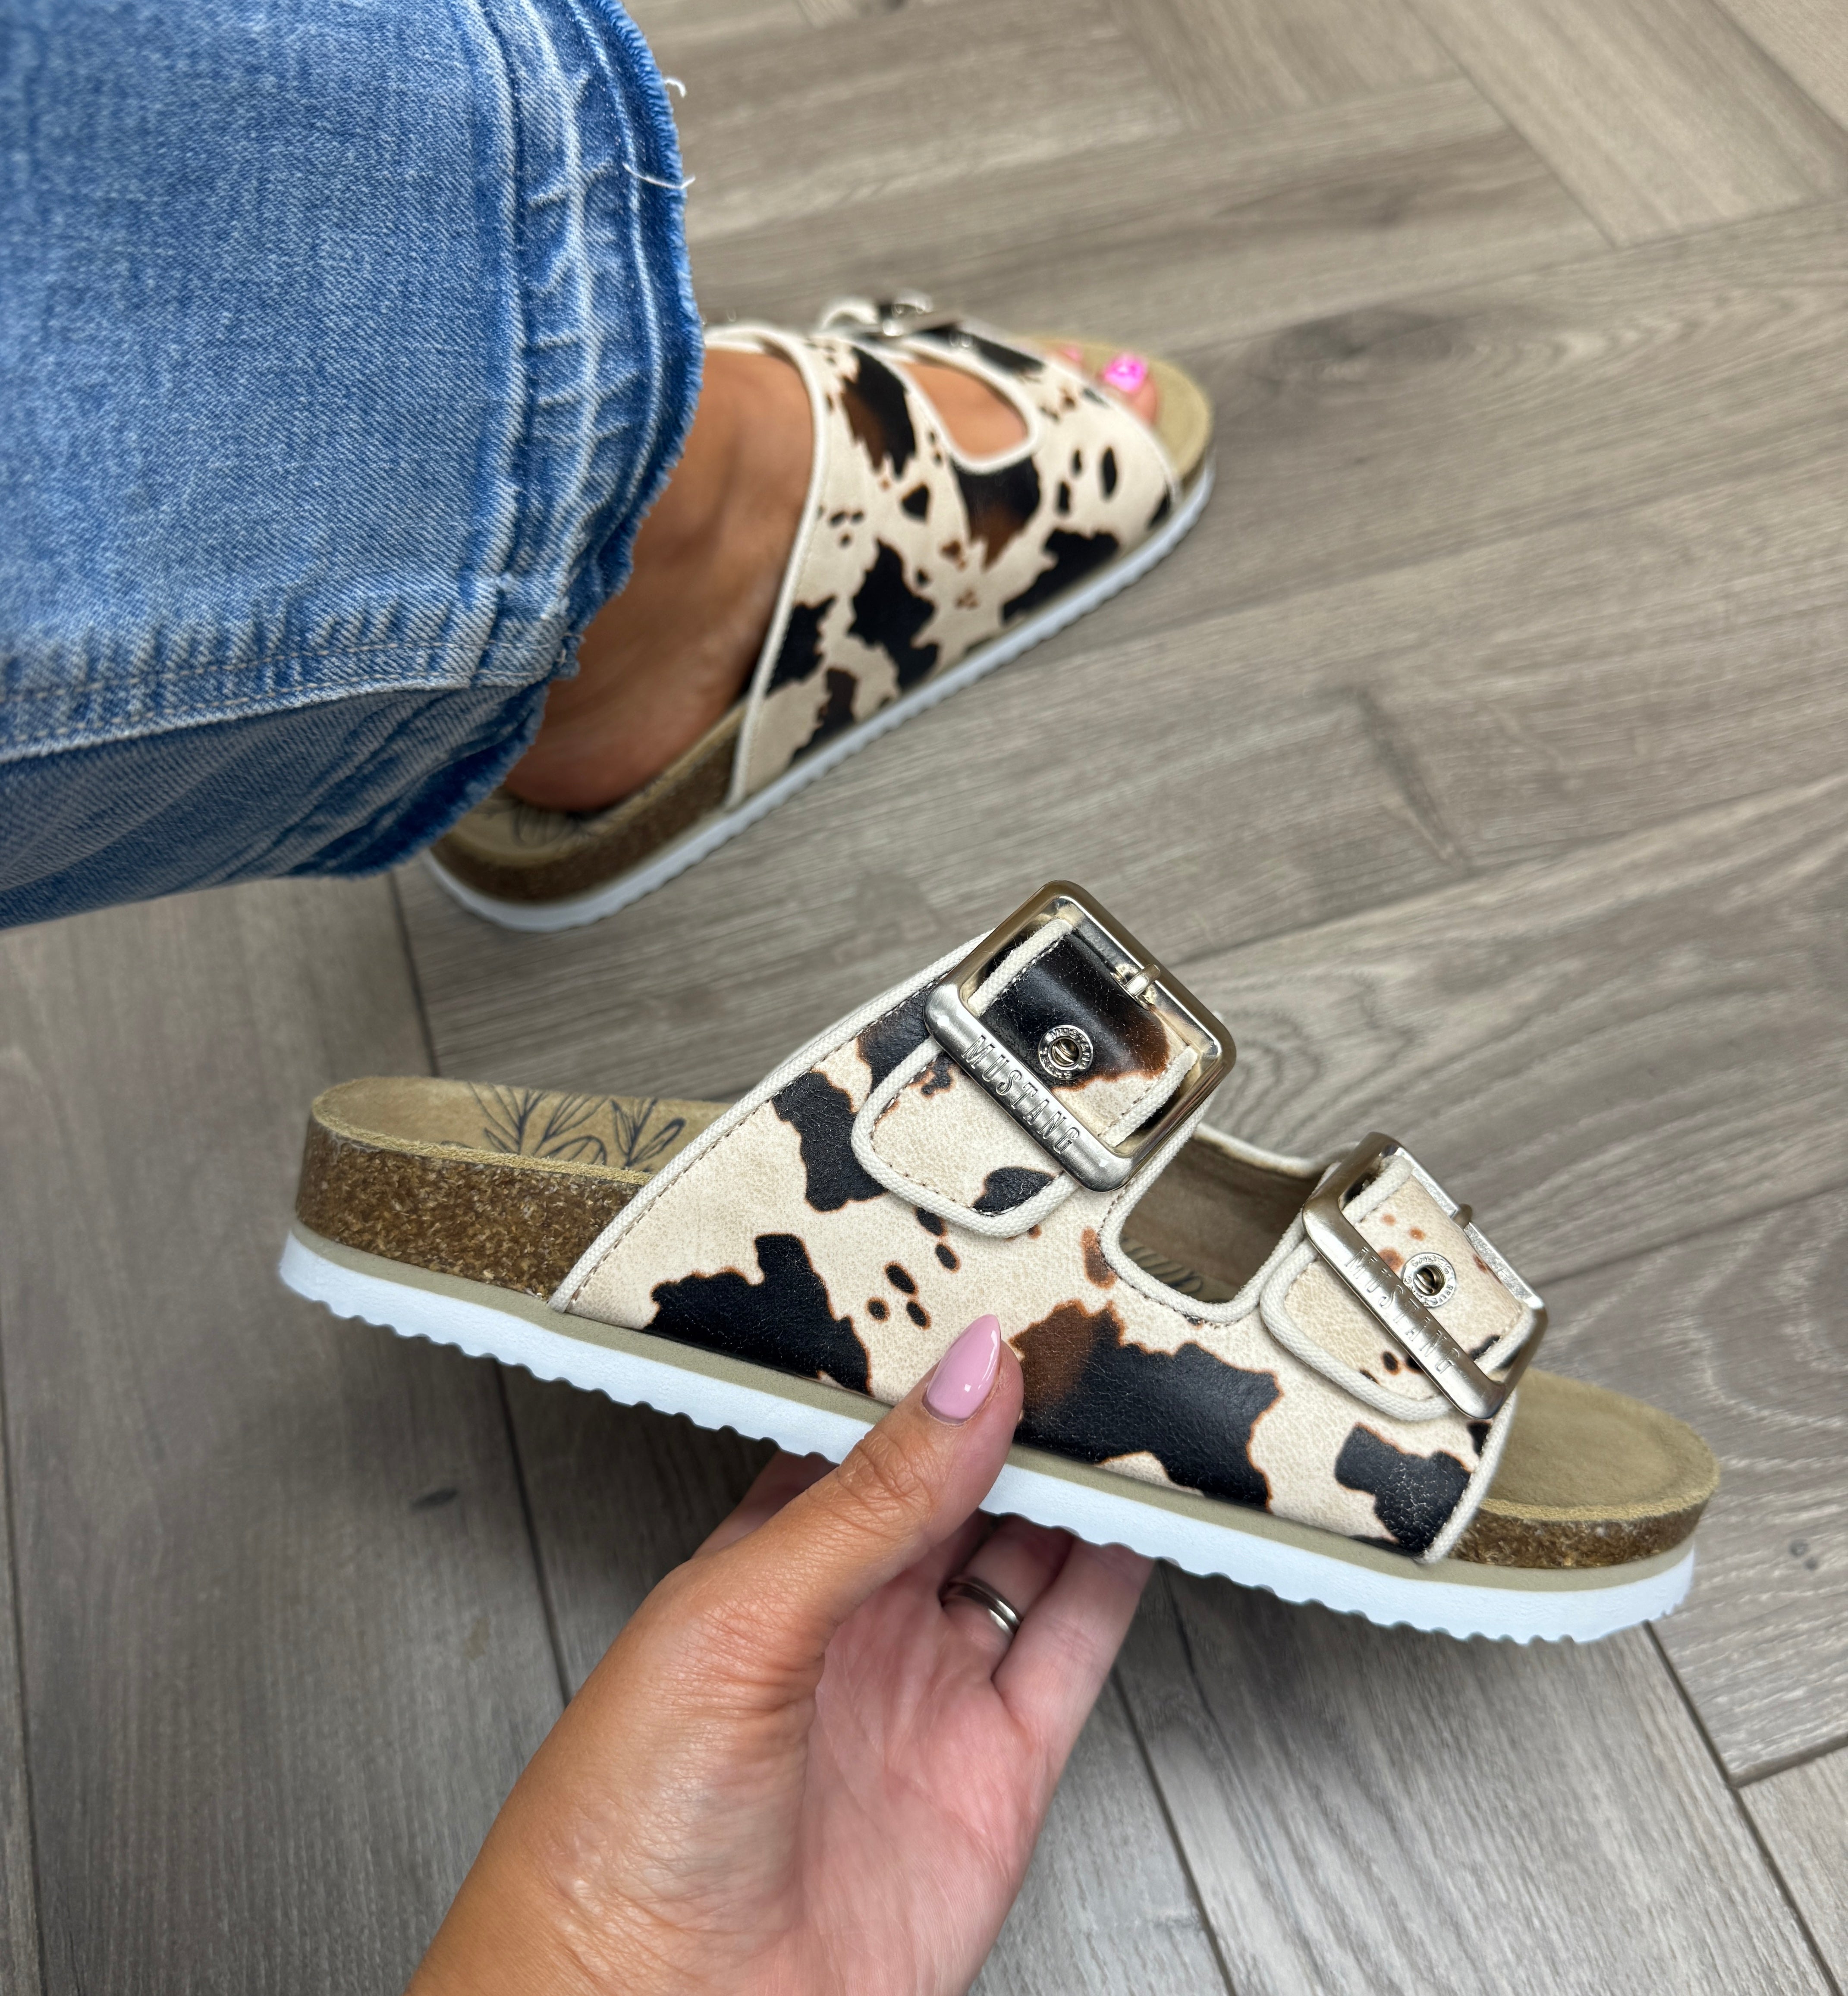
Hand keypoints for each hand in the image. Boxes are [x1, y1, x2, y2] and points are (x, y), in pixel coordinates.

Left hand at [409, 1313, 1151, 1995]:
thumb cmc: (620, 1831)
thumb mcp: (740, 1617)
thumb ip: (868, 1497)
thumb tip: (963, 1376)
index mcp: (767, 1564)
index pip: (870, 1437)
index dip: (933, 1371)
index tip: (994, 1298)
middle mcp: (853, 1623)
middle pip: (961, 1489)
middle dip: (1019, 1415)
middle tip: (1084, 1331)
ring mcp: (928, 1694)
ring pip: (1028, 1556)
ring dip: (1082, 1485)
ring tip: (1131, 1400)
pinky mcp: (996, 1773)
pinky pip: (1073, 1650)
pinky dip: (1120, 1581)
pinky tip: (1147, 1519)